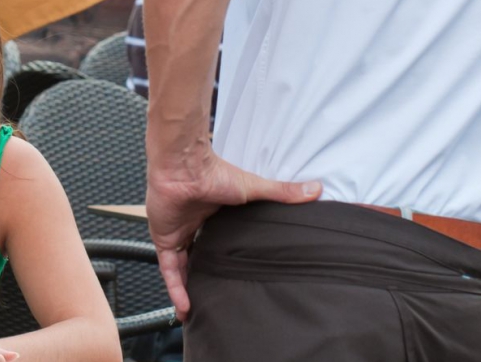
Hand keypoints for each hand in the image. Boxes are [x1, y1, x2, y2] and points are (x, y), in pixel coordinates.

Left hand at [146, 151, 320, 321]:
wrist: (184, 167)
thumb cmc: (214, 172)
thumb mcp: (253, 188)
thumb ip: (282, 192)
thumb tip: (316, 189)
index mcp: (211, 214)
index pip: (216, 242)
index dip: (221, 259)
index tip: (231, 276)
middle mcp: (192, 225)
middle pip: (196, 257)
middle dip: (201, 278)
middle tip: (211, 300)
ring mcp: (176, 233)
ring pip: (181, 268)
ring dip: (186, 289)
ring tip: (195, 314)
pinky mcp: (164, 238)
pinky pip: (168, 269)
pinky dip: (175, 287)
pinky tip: (184, 306)